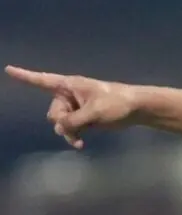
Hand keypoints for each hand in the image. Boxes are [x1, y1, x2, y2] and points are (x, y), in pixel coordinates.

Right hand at [5, 65, 137, 148]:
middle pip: (53, 112)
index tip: (8, 69)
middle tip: (78, 124)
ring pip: (60, 123)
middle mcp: (69, 95)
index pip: (43, 80)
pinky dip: (73, 136)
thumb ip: (73, 121)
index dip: (25, 76)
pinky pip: (69, 129)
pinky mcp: (83, 119)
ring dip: (68, 132)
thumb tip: (60, 128)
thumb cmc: (117, 103)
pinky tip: (80, 145)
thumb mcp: (94, 112)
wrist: (136, 109)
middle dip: (61, 121)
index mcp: (71, 85)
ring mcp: (76, 108)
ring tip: (80, 138)